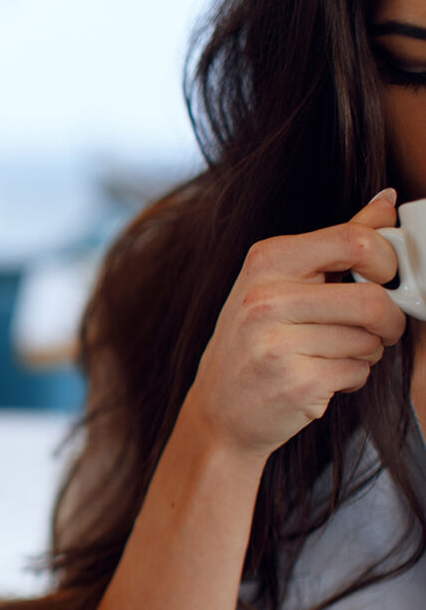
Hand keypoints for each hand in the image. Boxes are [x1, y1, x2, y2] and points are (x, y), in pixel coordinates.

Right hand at [185, 189, 407, 461]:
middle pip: (373, 299)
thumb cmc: (256, 340)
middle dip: (390, 319)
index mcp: (267, 262)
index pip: (355, 241)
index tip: (385, 278)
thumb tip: (387, 201)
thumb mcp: (283, 281)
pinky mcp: (295, 383)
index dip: (387, 260)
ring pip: (369, 339)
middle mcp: (265, 299)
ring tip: (332, 353)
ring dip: (367, 351)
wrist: (220, 408)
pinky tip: (324, 376)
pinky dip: (353, 377)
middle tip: (380, 327)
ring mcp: (276, 343)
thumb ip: (338, 243)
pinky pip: (358, 371)